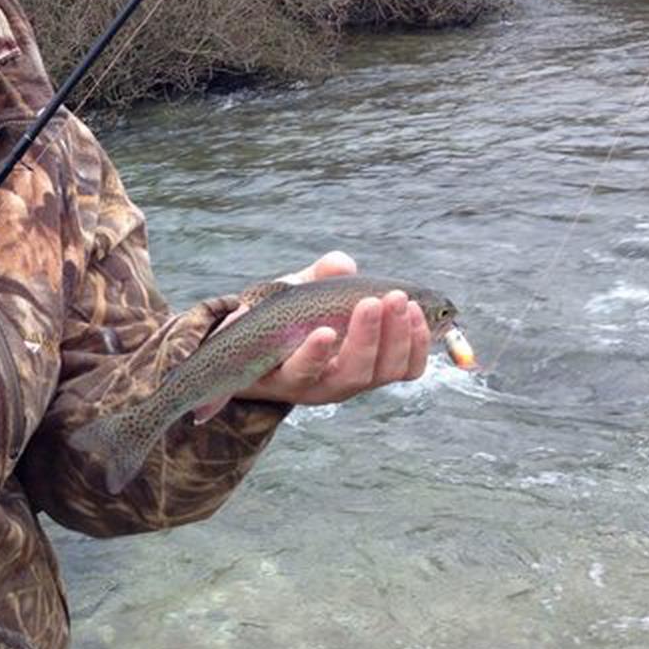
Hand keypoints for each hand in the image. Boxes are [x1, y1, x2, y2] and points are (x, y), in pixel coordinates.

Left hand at [236, 250, 428, 406]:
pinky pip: (303, 371)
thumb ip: (325, 274)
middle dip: (397, 333)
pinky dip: (316, 352)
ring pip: (352, 375)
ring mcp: (314, 385)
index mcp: (362, 362)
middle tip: (397, 298)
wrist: (230, 342)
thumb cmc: (280, 318)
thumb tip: (343, 264)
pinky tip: (325, 331)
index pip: (404, 365)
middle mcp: (344, 379)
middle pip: (384, 369)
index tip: (418, 308)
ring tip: (369, 305)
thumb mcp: (306, 291)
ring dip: (366, 339)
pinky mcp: (282, 383)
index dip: (418, 342)